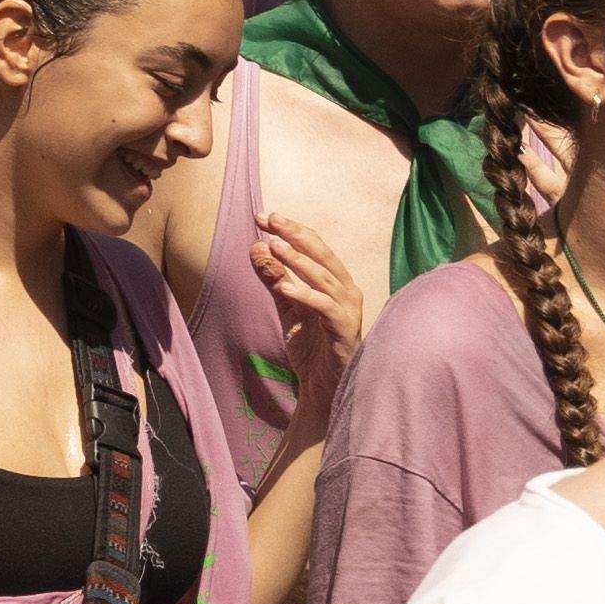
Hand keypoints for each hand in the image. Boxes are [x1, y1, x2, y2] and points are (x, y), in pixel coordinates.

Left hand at [248, 203, 369, 380]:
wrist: (325, 386)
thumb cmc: (312, 346)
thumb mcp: (287, 308)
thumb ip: (275, 278)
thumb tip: (257, 247)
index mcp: (335, 282)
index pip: (314, 247)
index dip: (291, 230)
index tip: (263, 217)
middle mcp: (346, 290)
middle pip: (323, 254)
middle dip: (296, 235)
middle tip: (271, 219)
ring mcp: (348, 308)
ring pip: (324, 277)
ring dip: (298, 261)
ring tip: (275, 246)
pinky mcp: (343, 328)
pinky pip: (324, 308)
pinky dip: (305, 296)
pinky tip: (284, 288)